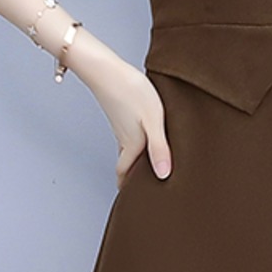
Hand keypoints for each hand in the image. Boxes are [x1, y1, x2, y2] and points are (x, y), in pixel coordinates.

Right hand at [83, 55, 172, 188]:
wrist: (107, 69)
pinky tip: (146, 140)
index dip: (128, 189)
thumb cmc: (132, 92)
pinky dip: (136, 146)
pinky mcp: (122, 114)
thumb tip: (164, 175)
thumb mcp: (154, 120)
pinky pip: (128, 137)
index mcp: (132, 144)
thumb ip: (159, 148)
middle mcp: (125, 139)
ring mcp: (121, 126)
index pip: (125, 174)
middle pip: (126, 165)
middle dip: (132, 179)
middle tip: (141, 191)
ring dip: (135, 162)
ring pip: (127, 151)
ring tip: (149, 170)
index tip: (134, 202)